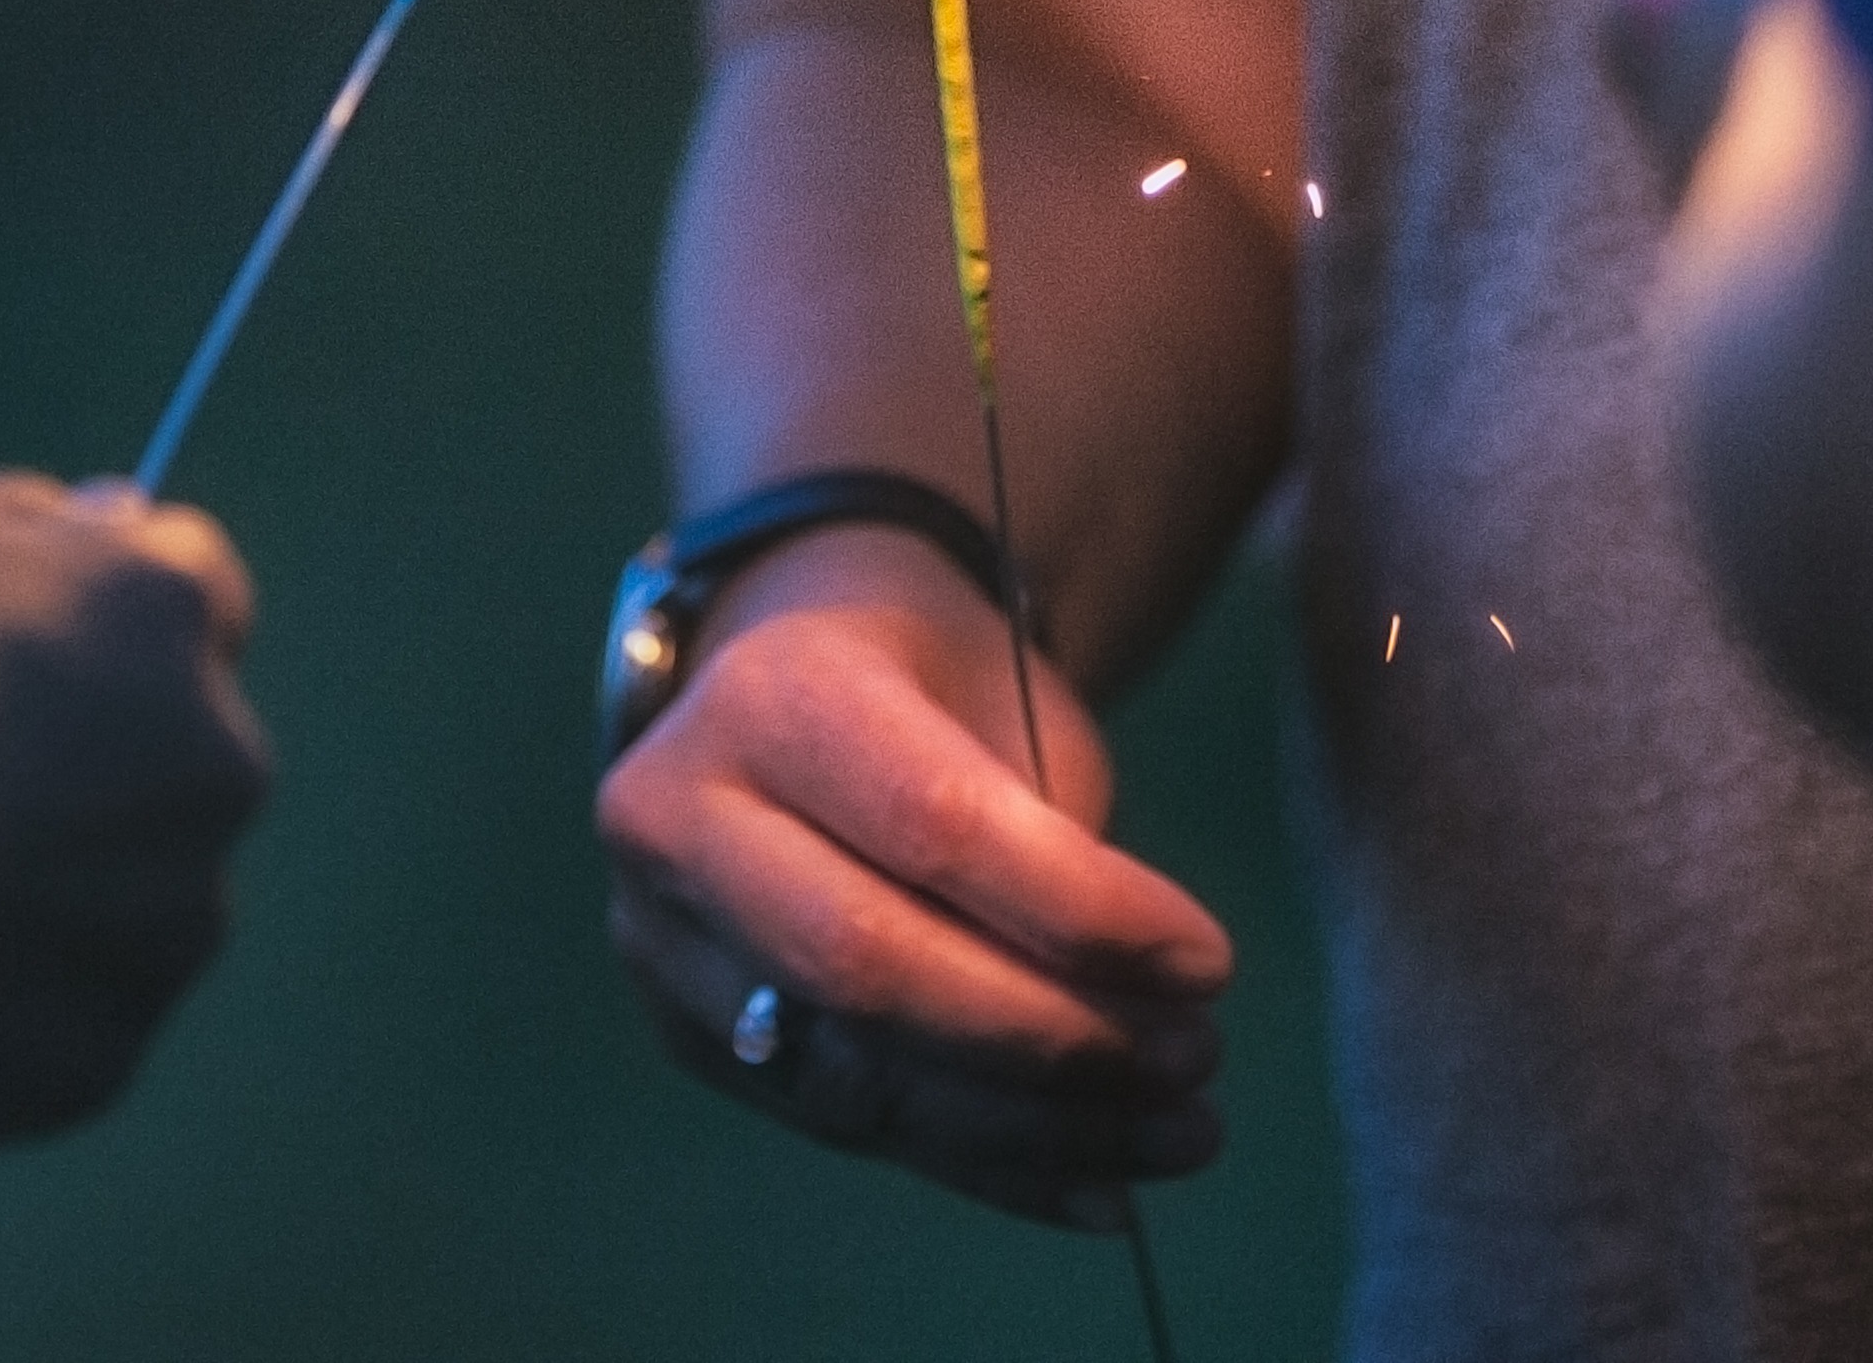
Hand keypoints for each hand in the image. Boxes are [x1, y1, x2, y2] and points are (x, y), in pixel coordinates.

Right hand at [0, 474, 270, 1159]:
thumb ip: (17, 531)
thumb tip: (102, 527)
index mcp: (165, 609)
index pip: (190, 593)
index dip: (90, 617)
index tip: (9, 645)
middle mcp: (215, 763)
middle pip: (164, 757)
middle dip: (76, 767)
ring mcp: (169, 924)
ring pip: (122, 900)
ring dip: (44, 896)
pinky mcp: (101, 1059)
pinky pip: (57, 1021)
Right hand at [596, 528, 1229, 1227]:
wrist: (786, 681)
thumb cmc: (930, 688)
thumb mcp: (1005, 706)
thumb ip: (1051, 847)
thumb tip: (1144, 1018)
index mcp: (770, 694)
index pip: (929, 825)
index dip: (1077, 911)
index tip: (1208, 963)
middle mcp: (680, 815)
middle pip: (867, 965)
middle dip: (1051, 1040)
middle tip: (1195, 1066)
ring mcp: (664, 939)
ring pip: (853, 1075)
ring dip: (1034, 1131)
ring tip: (1177, 1138)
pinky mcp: (687, 1037)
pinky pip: (849, 1128)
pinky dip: (987, 1168)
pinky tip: (1101, 1192)